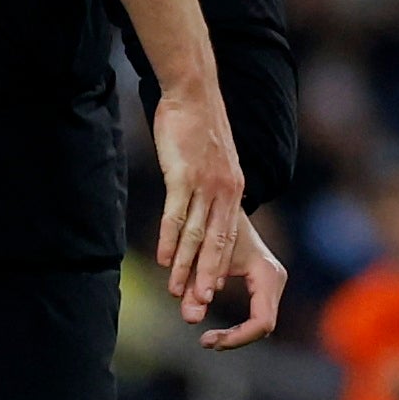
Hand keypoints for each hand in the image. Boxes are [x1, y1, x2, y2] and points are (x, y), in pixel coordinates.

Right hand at [152, 83, 244, 318]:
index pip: (226, 238)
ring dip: (187, 267)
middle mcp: (225, 191)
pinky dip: (171, 239)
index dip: (218, 269)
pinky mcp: (184, 174)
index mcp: (234, 190)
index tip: (210, 296)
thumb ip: (210, 188)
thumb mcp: (212, 161)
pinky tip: (165, 260)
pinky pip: (177, 213)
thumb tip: (199, 211)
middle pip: (216, 243)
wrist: (193, 92)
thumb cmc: (196, 127)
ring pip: (196, 234)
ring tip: (178, 293)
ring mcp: (205, 183)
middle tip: (200, 308)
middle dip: (208, 278)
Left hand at [199, 214, 286, 349]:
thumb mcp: (199, 259)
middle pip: (262, 326)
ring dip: (236, 334)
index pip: (261, 321)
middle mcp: (274, 278)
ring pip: (260, 324)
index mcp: (266, 272)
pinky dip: (238, 326)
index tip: (207, 339)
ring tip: (208, 339)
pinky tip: (217, 330)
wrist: (225, 202)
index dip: (236, 337)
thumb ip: (192, 287)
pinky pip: (257, 315)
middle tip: (205, 342)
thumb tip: (190, 319)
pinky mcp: (266, 285)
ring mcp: (273, 283)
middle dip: (235, 338)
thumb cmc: (210, 225)